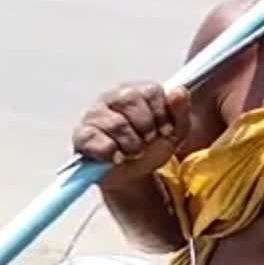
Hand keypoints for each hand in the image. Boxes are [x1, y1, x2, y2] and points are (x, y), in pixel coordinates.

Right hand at [72, 82, 191, 187]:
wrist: (134, 174)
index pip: (151, 91)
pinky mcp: (82, 134)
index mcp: (137, 91)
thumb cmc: (152, 146)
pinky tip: (116, 157)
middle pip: (130, 100)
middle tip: (148, 141)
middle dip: (146, 127)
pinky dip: (109, 152)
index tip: (165, 130)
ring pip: (115, 122)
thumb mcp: (175, 131)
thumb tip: (176, 92)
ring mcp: (95, 114)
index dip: (162, 114)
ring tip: (134, 152)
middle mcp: (113, 97)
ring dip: (131, 144)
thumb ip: (181, 110)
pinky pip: (94, 139)